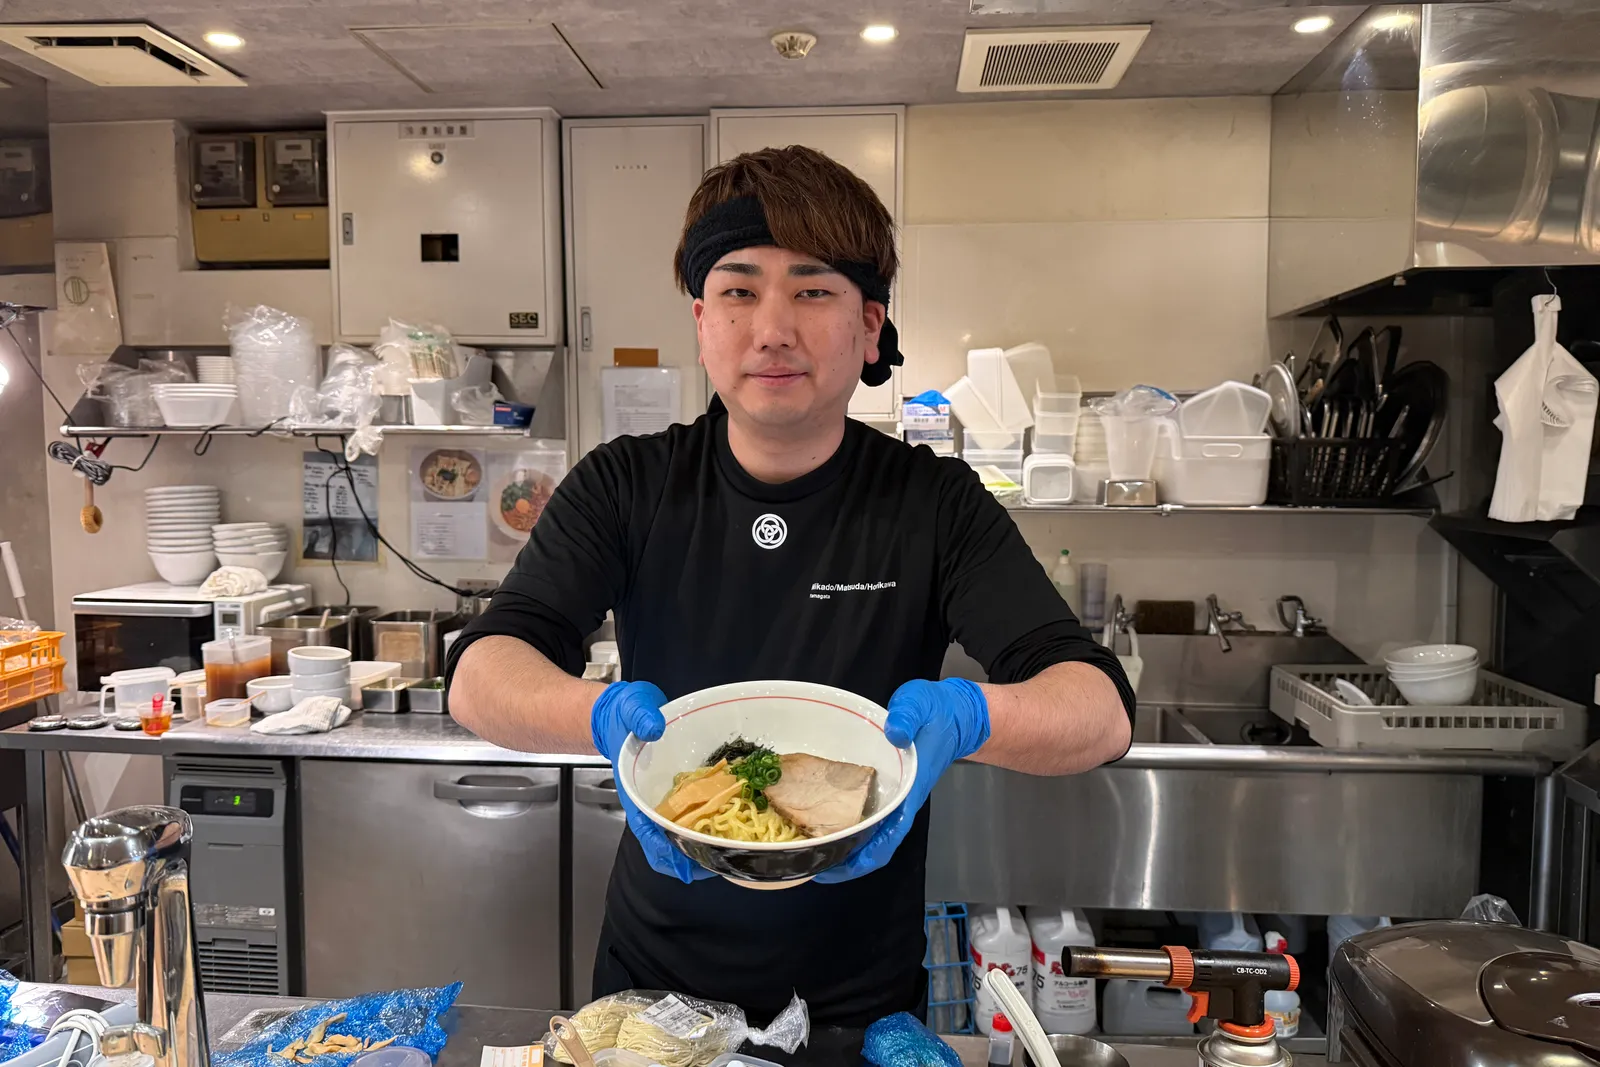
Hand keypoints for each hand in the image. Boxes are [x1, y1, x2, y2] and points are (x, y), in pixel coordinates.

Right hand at [591, 681, 713, 883]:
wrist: (626, 711)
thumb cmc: (625, 714)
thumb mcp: (631, 707)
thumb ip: (640, 717)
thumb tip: (654, 728)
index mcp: (635, 789)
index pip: (646, 827)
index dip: (662, 848)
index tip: (682, 863)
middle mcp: (651, 800)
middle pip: (664, 840)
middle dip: (687, 857)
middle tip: (715, 867)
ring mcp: (666, 798)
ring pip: (679, 833)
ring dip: (698, 847)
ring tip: (726, 856)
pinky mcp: (681, 790)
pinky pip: (693, 814)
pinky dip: (708, 825)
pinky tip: (730, 828)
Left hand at [814, 678, 989, 883]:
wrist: (956, 713)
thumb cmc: (938, 712)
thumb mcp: (921, 705)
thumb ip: (907, 717)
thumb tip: (893, 733)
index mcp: (909, 790)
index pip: (887, 838)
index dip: (860, 859)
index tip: (832, 870)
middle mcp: (900, 800)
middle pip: (873, 844)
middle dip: (842, 859)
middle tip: (806, 863)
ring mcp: (893, 795)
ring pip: (867, 831)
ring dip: (841, 843)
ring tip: (807, 846)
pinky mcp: (886, 786)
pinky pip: (863, 812)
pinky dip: (843, 821)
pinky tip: (818, 815)